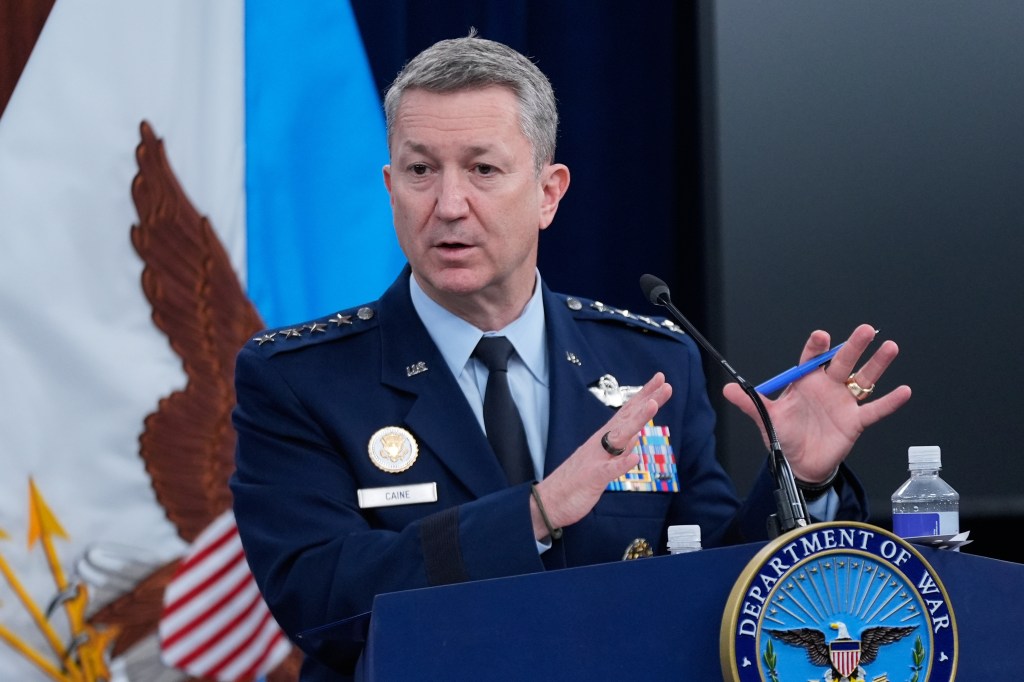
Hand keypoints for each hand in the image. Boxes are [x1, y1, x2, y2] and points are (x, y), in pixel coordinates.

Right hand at [531, 373, 671, 538]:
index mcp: (604, 440)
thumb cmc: (576, 482)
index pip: (628, 414)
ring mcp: (597, 459)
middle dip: (647, 400)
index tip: (660, 380)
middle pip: (627, 418)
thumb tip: (636, 436)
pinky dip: (621, 464)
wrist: (549, 502)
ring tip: (653, 405)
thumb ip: (618, 451)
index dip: (645, 397)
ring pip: (620, 437)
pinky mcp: (592, 478)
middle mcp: (601, 444)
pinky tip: (634, 457)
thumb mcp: (603, 464)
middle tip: (664, 384)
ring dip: (637, 420)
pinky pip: (609, 470)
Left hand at [722, 324, 911, 483]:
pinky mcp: (855, 422)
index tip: (821, 336)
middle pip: (842, 363)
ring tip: (890, 347)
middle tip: (865, 330)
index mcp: (805, 383)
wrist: (799, 464)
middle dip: (853, 347)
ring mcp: (843, 403)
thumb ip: (749, 402)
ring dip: (877, 365)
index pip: (812, 359)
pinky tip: (904, 390)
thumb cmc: (785, 436)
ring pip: (863, 379)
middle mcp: (827, 388)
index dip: (817, 347)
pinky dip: (889, 402)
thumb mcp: (766, 418)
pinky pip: (875, 410)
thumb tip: (726, 390)